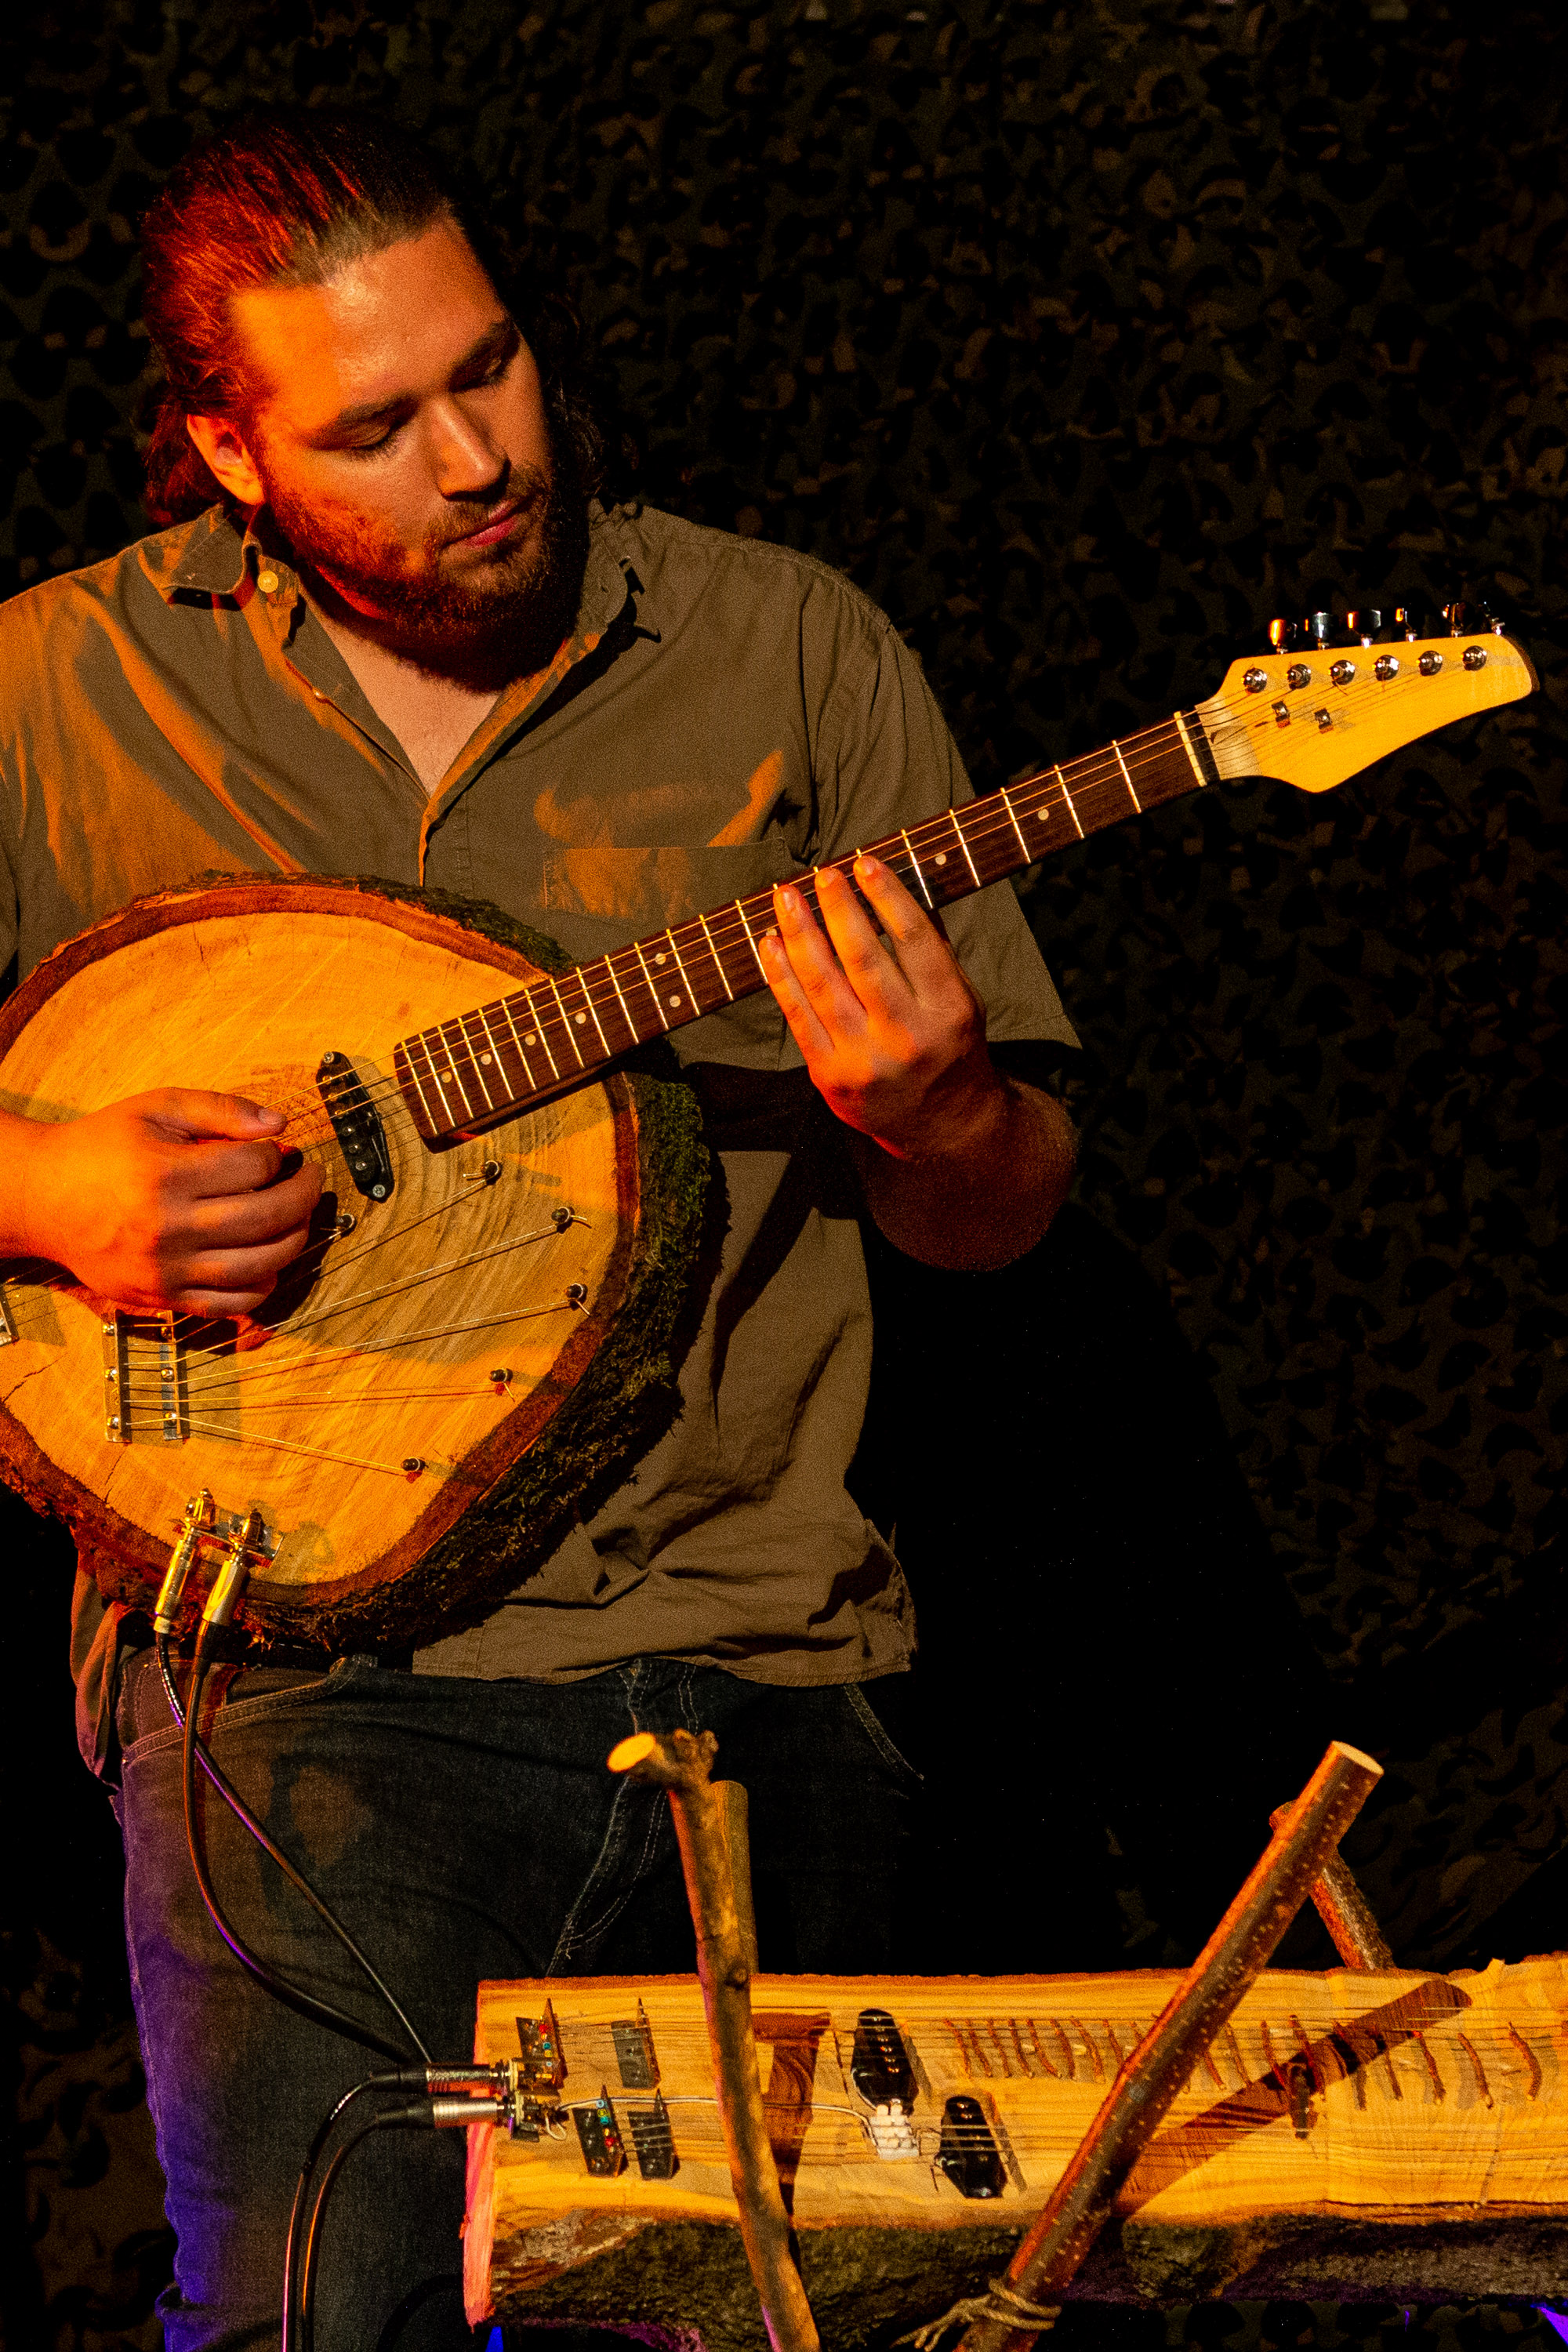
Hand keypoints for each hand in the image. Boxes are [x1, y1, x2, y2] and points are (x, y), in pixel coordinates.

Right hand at [10, 1089, 322, 1314]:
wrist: (43, 1199)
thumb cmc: (102, 1147)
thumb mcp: (155, 1108)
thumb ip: (219, 1109)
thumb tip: (279, 1126)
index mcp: (166, 1174)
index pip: (254, 1168)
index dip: (277, 1156)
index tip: (278, 1150)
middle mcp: (168, 1227)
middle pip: (266, 1217)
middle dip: (304, 1195)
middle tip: (311, 1179)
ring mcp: (166, 1269)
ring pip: (258, 1266)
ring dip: (294, 1241)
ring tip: (298, 1218)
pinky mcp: (163, 1297)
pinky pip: (230, 1304)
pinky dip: (262, 1286)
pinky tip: (269, 1262)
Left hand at [759, 854, 1006, 1158]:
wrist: (944, 1126)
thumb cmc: (950, 1051)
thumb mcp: (962, 1002)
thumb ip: (931, 955)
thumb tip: (890, 890)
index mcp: (948, 1011)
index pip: (915, 941)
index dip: (888, 897)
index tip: (866, 864)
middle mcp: (907, 1036)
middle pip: (863, 960)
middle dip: (838, 910)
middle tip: (823, 874)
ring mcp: (865, 1060)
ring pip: (823, 985)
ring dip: (800, 934)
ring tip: (788, 896)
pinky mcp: (830, 1077)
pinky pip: (798, 1017)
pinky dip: (780, 976)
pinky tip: (771, 943)